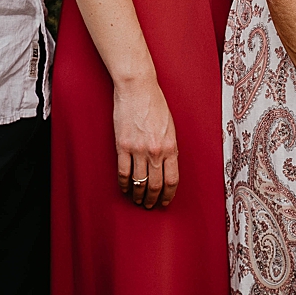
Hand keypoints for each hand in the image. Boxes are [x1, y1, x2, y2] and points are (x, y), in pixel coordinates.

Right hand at [112, 77, 179, 208]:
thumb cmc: (155, 104)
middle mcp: (155, 151)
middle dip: (153, 199)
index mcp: (171, 146)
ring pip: (139, 182)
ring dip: (139, 195)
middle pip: (155, 185)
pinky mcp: (122, 146)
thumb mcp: (170, 126)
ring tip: (138, 201)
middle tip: (151, 205)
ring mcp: (138, 150)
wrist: (138, 89)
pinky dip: (124, 185)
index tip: (165, 201)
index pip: (172, 179)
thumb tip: (167, 165)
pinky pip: (123, 172)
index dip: (169, 194)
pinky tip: (125, 189)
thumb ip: (169, 146)